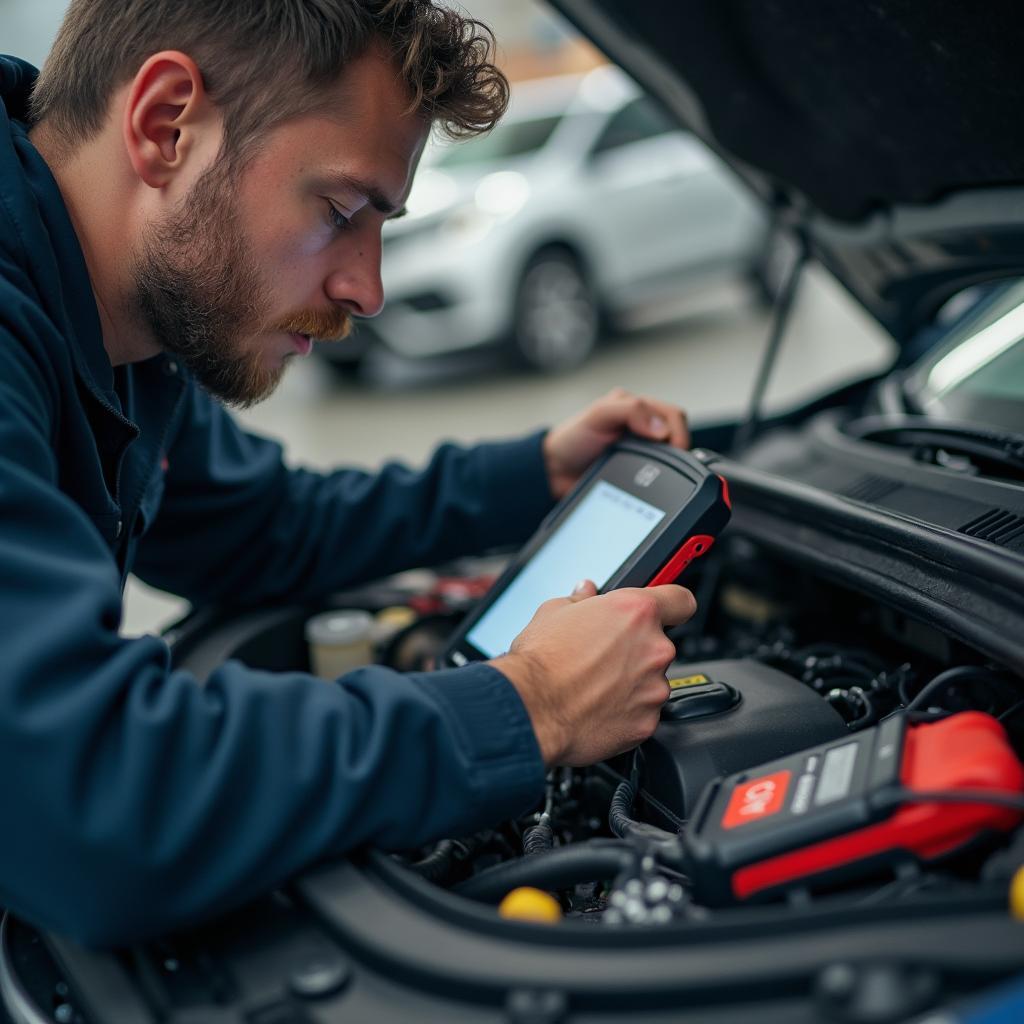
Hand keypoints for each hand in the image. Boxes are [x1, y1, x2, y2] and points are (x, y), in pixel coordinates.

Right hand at [492, 580, 695, 765]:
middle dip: (636, 650)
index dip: (672, 605)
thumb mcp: (553, 612)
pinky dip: (626, 712)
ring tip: (595, 686)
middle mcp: (654, 648)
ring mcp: (654, 688)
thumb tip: (586, 593)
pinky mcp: (648, 722)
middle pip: (659, 645)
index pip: (681, 600)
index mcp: (636, 612)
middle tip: (603, 657)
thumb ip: (581, 600)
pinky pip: (643, 712)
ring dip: (631, 683)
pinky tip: (598, 708)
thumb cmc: (541, 662)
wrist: (531, 709)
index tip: (666, 612)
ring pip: (652, 681)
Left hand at [542, 388, 688, 499]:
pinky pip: (659, 477)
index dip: (678, 432)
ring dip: (669, 467)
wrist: (553, 473)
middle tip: (666, 466)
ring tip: (658, 476)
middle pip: (677, 436)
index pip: (673, 415)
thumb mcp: (598, 415)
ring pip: (671, 458)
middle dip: (677, 451)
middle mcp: (642, 427)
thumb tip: (661, 428)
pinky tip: (651, 485)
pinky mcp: (637, 473)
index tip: (675, 450)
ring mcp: (641, 451)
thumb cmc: (570, 440)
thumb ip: (630, 411)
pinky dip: (660, 481)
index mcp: (636, 407)